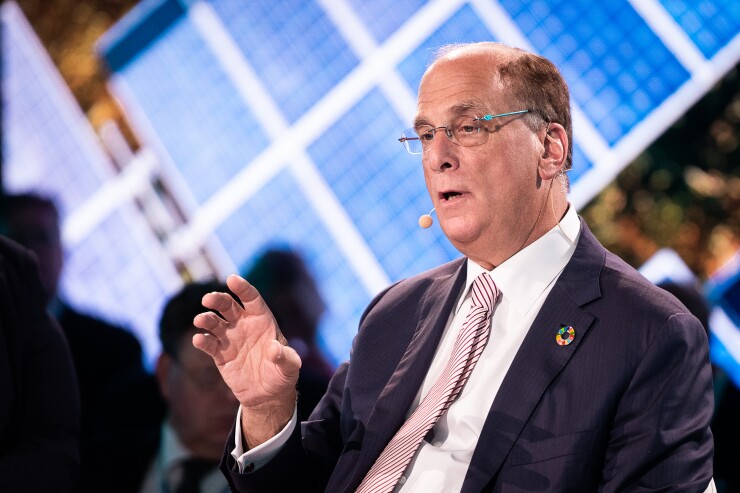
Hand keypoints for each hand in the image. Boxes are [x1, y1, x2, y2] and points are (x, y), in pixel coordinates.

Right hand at [193, 274, 300, 446]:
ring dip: (206, 318)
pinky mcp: (220, 355)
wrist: (268, 395)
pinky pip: (209, 344)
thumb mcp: (289, 367)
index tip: (232, 279)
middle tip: (207, 299)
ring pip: (215, 322)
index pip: (251, 298)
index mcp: (262, 320)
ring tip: (201, 320)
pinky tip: (199, 339)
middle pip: (228, 305)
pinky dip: (203, 341)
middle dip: (218, 299)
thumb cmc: (282, 374)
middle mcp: (244, 325)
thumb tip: (272, 348)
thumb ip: (284, 357)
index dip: (242, 288)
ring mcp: (231, 338)